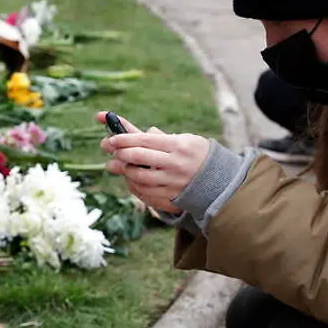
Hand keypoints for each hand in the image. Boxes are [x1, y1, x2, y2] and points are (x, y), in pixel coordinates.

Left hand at [96, 112, 210, 213]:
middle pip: (138, 157)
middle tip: (109, 148)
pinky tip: (129, 178)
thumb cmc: (196, 154)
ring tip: (118, 163)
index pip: (144, 140)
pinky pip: (145, 191)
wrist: (219, 180)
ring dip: (124, 169)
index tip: (111, 138)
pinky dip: (133, 184)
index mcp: (178, 145)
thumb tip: (129, 132)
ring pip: (139, 176)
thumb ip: (157, 137)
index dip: (124, 139)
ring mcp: (173, 180)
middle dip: (120, 152)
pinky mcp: (171, 195)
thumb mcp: (184, 139)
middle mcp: (175, 163)